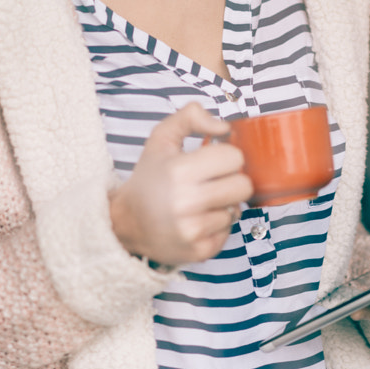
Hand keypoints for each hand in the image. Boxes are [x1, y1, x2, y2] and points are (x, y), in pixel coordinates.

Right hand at [109, 102, 252, 265]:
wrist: (125, 222)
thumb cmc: (148, 178)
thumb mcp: (161, 138)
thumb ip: (191, 117)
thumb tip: (224, 126)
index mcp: (180, 170)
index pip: (235, 157)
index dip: (225, 156)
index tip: (212, 160)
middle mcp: (186, 202)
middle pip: (243, 186)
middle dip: (231, 180)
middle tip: (212, 181)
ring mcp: (193, 230)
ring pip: (236, 209)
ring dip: (222, 204)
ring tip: (200, 202)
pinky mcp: (199, 251)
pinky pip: (228, 232)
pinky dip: (216, 226)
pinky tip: (197, 220)